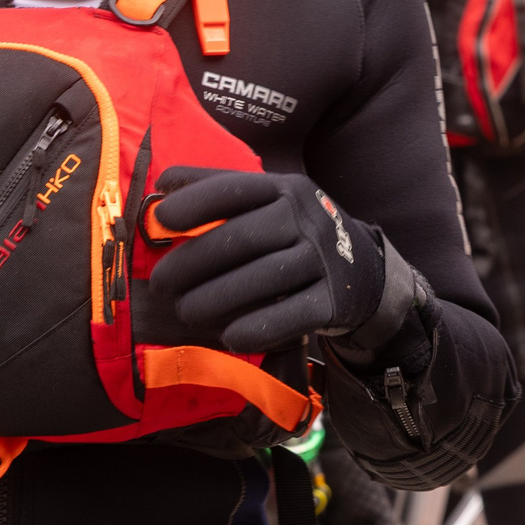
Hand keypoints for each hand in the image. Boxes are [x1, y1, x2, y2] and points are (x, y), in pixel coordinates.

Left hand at [149, 168, 418, 354]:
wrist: (364, 269)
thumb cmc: (295, 231)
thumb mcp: (268, 200)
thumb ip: (218, 190)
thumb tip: (161, 187)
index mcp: (285, 188)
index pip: (236, 188)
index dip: (195, 202)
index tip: (161, 220)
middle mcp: (306, 219)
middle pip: (243, 238)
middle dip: (193, 262)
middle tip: (162, 282)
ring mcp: (323, 259)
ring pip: (262, 279)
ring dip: (215, 299)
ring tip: (185, 311)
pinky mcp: (333, 300)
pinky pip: (291, 317)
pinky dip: (256, 328)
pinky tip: (228, 337)